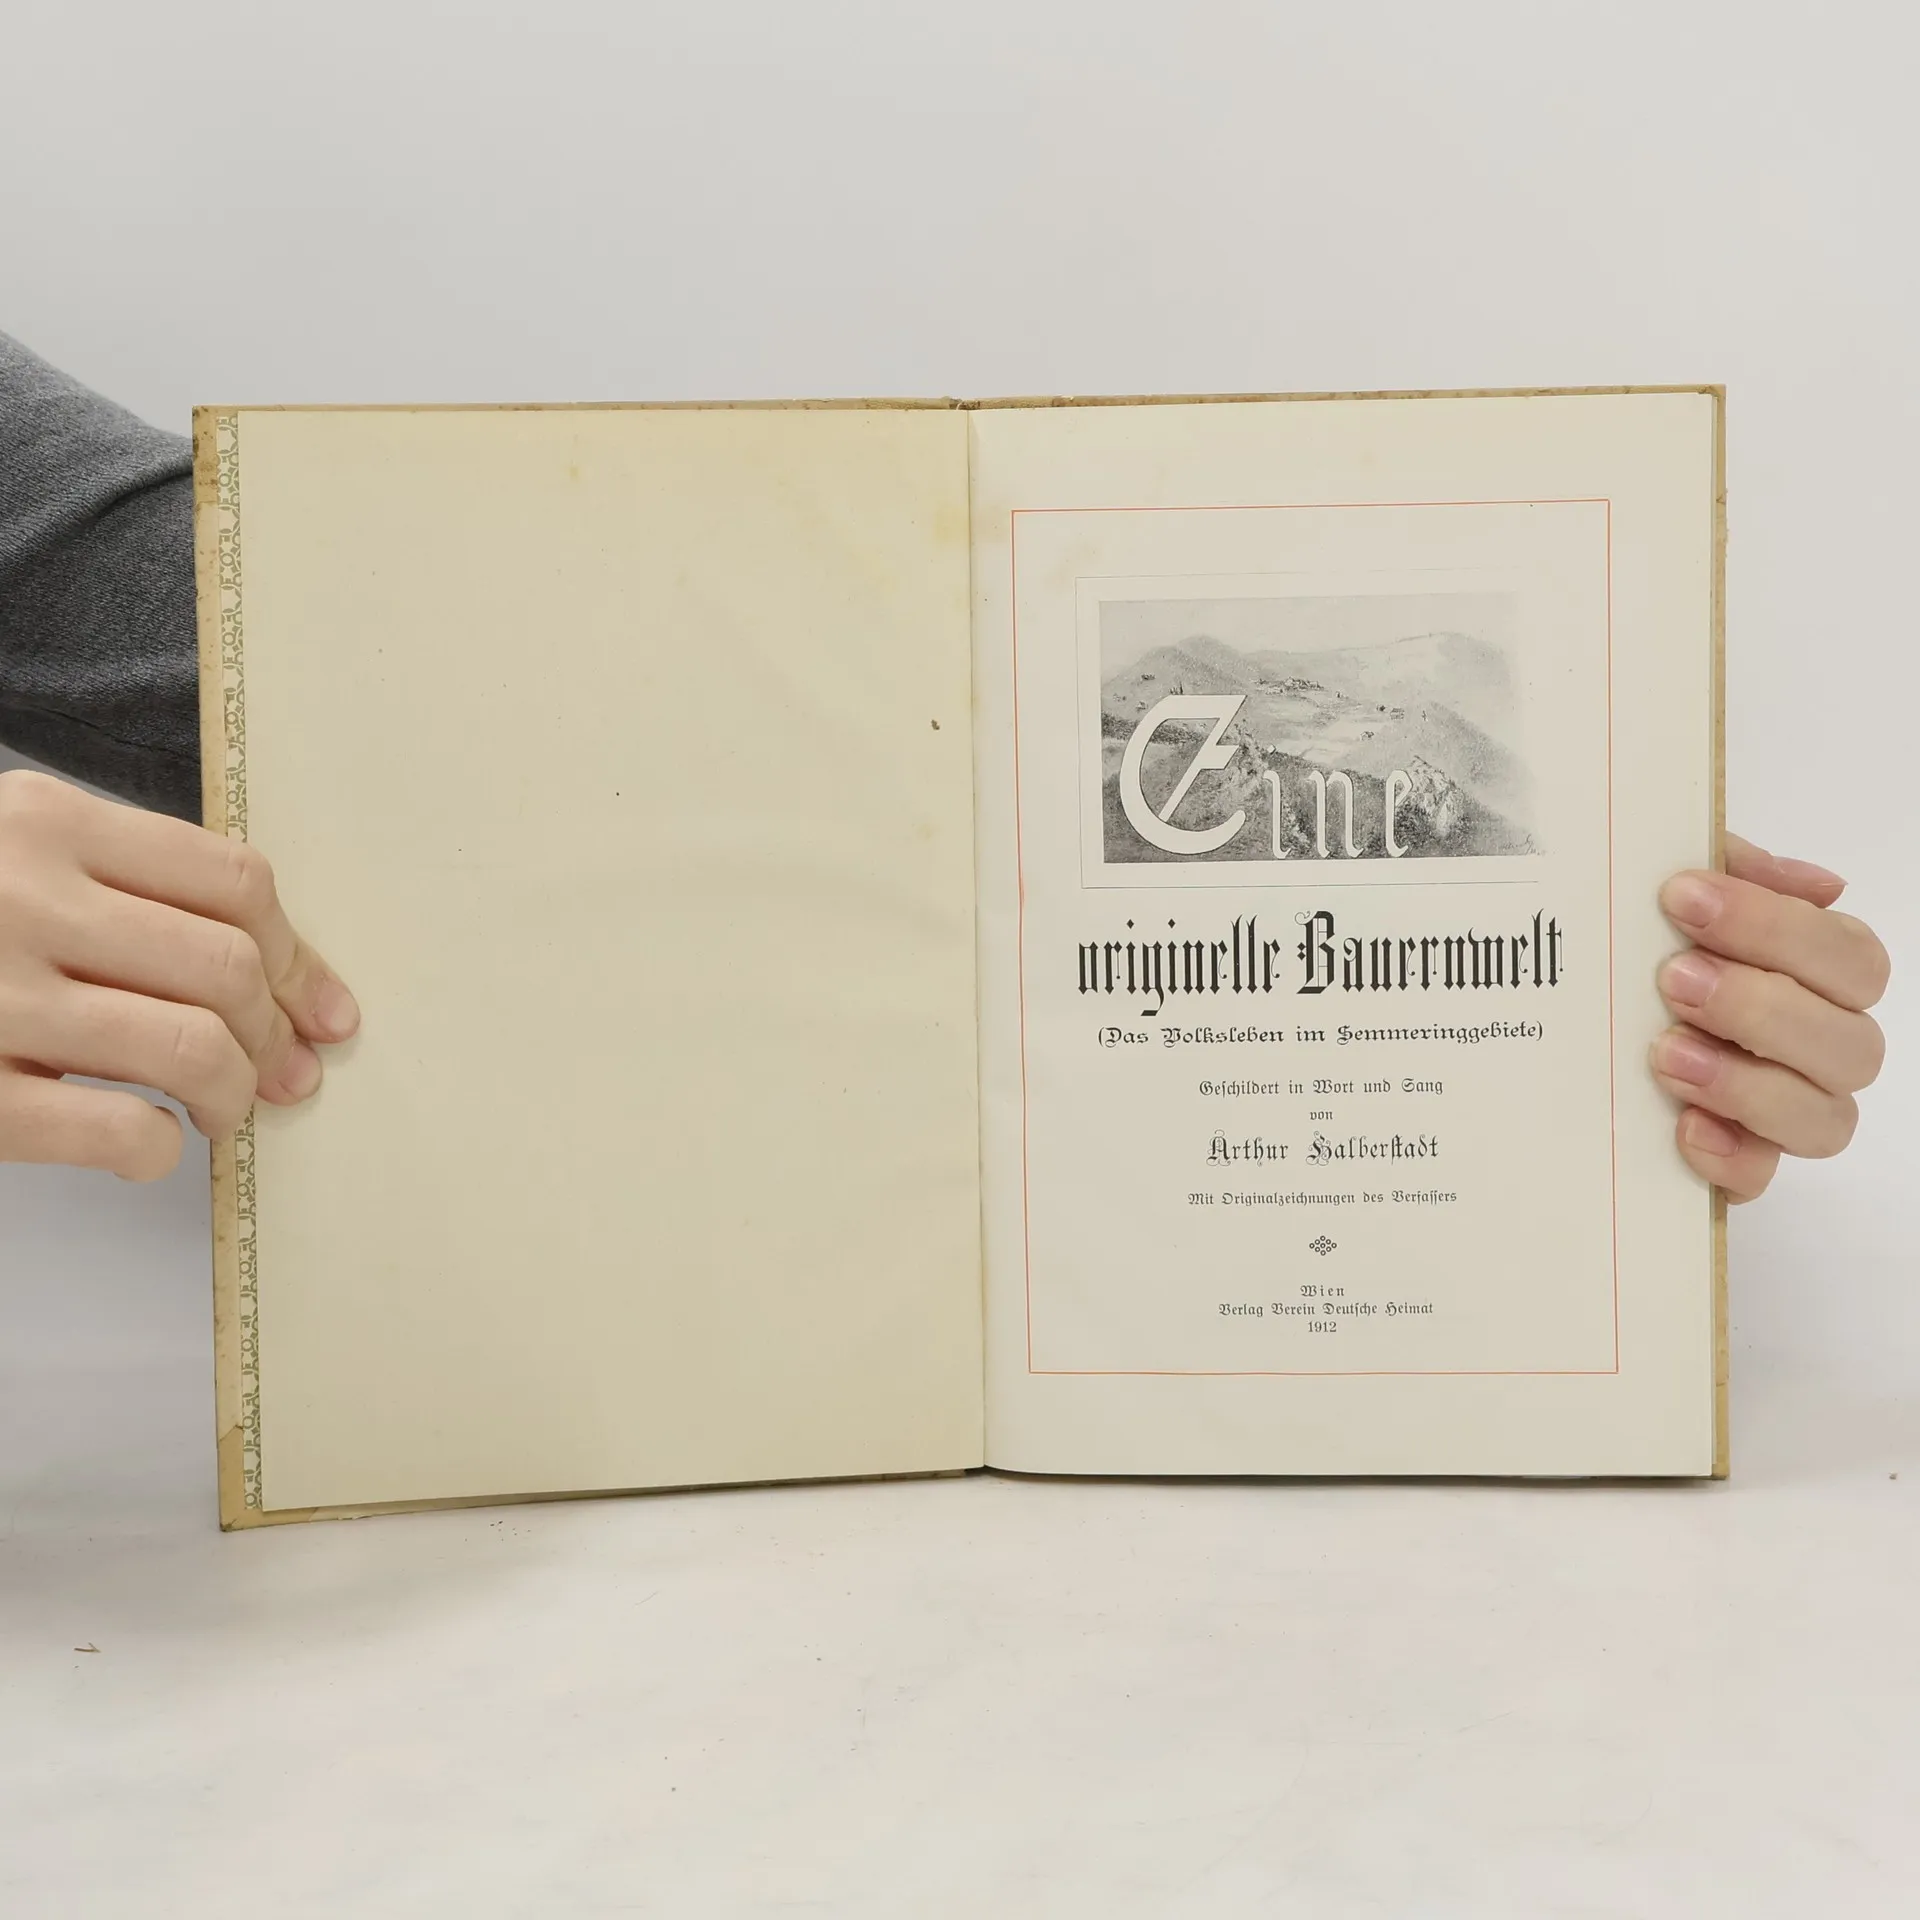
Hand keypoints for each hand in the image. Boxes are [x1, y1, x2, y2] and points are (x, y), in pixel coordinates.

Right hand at [0, 770, 357, 1181]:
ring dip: (234, 1094)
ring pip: (193, 1049)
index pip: (235, 883)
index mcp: (45, 821)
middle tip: (286, 1072)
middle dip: (278, 1033)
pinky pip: (119, 1132)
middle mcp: (21, 898)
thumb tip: (275, 967)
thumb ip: (121, 881)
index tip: (322, 1005)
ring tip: (225, 1111)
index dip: (299, 956)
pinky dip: (160, 1149)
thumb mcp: (13, 850)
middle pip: (227, 969)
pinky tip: (151, 1144)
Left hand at [1652, 832, 1887, 1201]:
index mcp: (1823, 976)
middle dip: (1761, 1007)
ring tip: (1665, 1052)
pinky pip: (1761, 1178)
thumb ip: (1733, 871)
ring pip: (1823, 1118)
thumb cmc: (1649, 949)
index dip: (1775, 926)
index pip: (1846, 955)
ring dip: (1746, 1083)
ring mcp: (1786, 1113)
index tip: (1682, 896)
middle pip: (1852, 1042)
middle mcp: (1822, 1048)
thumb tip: (1816, 883)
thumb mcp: (1677, 896)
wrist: (1565, 1040)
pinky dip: (1729, 1156)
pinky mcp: (1739, 1165)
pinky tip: (1683, 1126)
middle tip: (1673, 980)